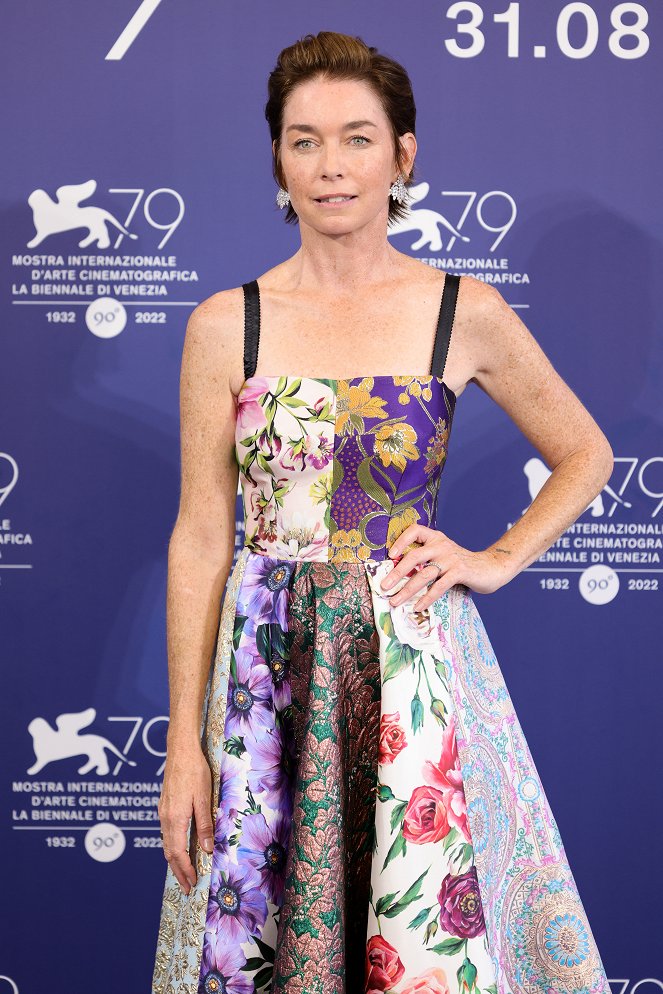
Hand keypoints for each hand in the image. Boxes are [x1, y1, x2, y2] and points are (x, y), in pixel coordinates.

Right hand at [158, 741, 214, 894]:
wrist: (180, 750)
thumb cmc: (195, 771)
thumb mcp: (204, 797)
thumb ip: (204, 823)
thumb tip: (207, 848)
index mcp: (175, 818)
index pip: (178, 853)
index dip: (185, 870)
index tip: (193, 883)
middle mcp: (166, 818)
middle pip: (169, 853)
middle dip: (178, 872)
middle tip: (186, 888)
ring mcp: (163, 812)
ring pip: (166, 843)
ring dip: (175, 861)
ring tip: (184, 873)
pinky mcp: (164, 806)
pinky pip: (166, 833)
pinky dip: (172, 847)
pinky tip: (179, 848)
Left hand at [379, 524, 513, 608]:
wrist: (491, 567)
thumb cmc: (461, 563)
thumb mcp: (443, 554)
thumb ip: (426, 557)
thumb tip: (398, 573)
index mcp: (436, 538)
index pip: (415, 530)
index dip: (401, 540)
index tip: (390, 555)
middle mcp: (441, 545)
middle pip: (414, 556)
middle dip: (396, 573)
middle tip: (384, 586)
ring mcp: (450, 559)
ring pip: (424, 574)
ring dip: (407, 590)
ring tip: (395, 601)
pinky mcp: (459, 572)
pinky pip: (439, 586)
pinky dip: (427, 598)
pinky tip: (418, 607)